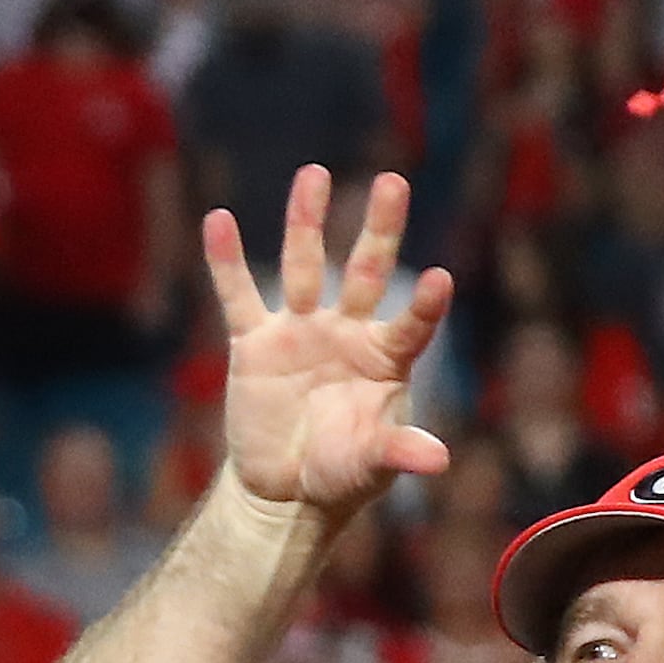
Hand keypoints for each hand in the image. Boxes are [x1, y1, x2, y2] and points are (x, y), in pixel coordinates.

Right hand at [205, 168, 452, 519]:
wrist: (287, 488)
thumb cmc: (345, 472)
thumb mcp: (374, 465)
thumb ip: (400, 453)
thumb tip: (439, 462)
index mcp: (387, 358)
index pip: (412, 324)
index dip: (426, 305)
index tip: (444, 278)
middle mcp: (348, 333)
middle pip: (368, 271)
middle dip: (380, 229)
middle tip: (395, 180)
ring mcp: (301, 331)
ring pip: (304, 266)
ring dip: (307, 222)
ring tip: (314, 174)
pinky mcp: (253, 343)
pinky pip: (238, 295)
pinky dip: (226, 260)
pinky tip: (218, 220)